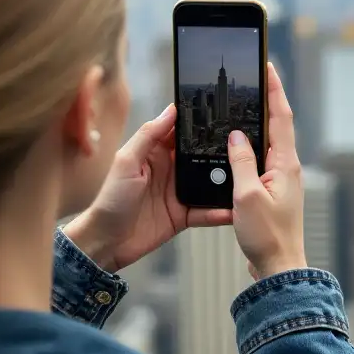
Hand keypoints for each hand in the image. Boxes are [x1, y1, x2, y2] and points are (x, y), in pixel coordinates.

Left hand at [65, 104, 230, 271]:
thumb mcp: (126, 162)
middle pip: (200, 156)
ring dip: (224, 181)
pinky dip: (219, 212)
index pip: (180, 132)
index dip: (198, 123)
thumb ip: (148, 136)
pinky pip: (206, 212)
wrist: (107, 242)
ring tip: (246, 176)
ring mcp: (179, 193)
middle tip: (244, 145)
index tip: (221, 113)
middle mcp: (170, 170)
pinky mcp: (184, 215)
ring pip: (208, 183)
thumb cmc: (111, 200)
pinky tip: (233, 210)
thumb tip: (171, 111)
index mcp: (155, 153)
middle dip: (221, 151)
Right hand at [227, 62, 306, 279]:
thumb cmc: (267, 236)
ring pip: (266, 144)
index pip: (281, 117)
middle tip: (252, 78)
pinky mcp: (272, 193)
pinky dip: (248, 149)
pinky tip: (233, 149)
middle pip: (276, 126)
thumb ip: (241, 162)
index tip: (268, 65)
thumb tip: (236, 135)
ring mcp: (280, 180)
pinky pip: (259, 162)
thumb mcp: (247, 196)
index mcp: (285, 164)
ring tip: (241, 105)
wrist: (279, 269)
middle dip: (264, 100)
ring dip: (255, 124)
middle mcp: (287, 168)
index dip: (274, 89)